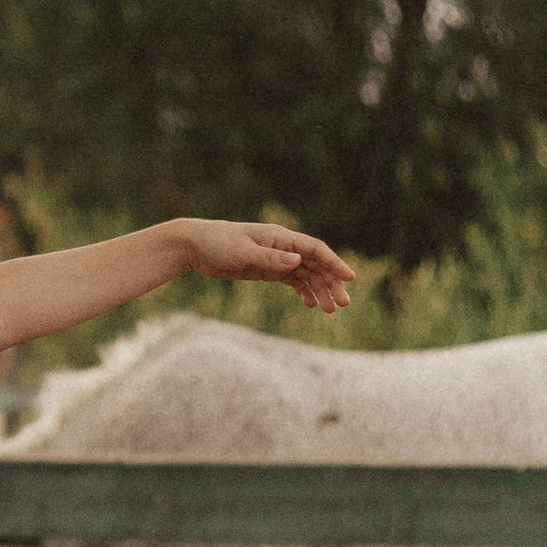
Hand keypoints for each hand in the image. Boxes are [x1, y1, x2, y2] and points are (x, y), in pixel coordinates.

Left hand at [180, 221, 354, 314]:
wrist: (196, 246)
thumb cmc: (218, 243)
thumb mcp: (242, 251)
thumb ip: (269, 257)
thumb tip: (297, 261)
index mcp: (280, 237)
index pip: (315, 249)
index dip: (334, 262)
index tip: (349, 278)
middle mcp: (283, 247)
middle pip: (316, 264)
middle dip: (331, 283)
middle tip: (343, 304)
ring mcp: (277, 259)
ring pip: (307, 274)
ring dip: (321, 290)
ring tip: (331, 310)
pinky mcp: (268, 270)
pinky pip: (293, 281)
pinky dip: (304, 291)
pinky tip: (311, 305)